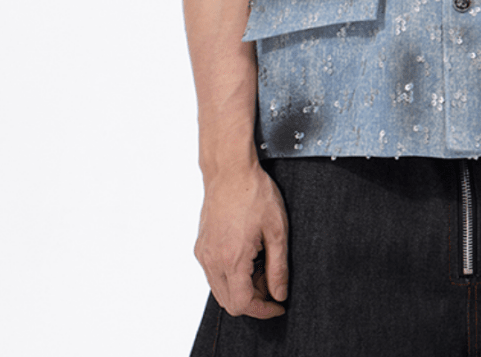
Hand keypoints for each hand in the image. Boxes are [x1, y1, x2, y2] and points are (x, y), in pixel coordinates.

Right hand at [194, 163, 288, 318]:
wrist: (230, 169)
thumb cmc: (254, 193)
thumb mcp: (276, 230)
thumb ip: (279, 267)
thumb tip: (280, 294)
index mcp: (232, 259)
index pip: (243, 304)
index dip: (263, 310)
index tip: (278, 304)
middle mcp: (212, 260)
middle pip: (229, 303)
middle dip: (253, 300)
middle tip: (272, 282)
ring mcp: (203, 253)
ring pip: (220, 290)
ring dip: (241, 288)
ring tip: (261, 265)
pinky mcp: (201, 245)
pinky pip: (213, 274)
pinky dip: (230, 275)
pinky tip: (247, 255)